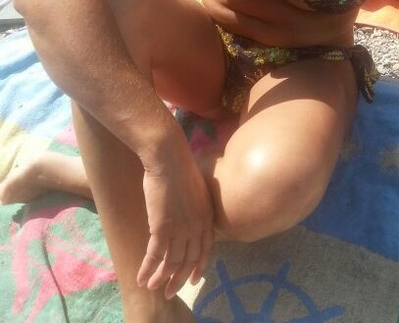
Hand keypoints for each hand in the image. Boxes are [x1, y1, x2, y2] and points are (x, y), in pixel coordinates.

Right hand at [137, 154, 214, 298]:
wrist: (168, 157)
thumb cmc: (180, 166)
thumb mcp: (196, 189)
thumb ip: (195, 206)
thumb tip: (188, 216)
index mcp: (207, 216)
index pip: (206, 249)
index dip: (199, 266)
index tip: (194, 279)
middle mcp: (197, 226)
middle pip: (189, 260)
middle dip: (179, 279)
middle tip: (170, 291)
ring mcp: (181, 228)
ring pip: (171, 262)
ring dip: (161, 278)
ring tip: (153, 287)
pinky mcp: (162, 227)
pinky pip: (155, 256)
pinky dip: (147, 269)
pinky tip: (141, 278)